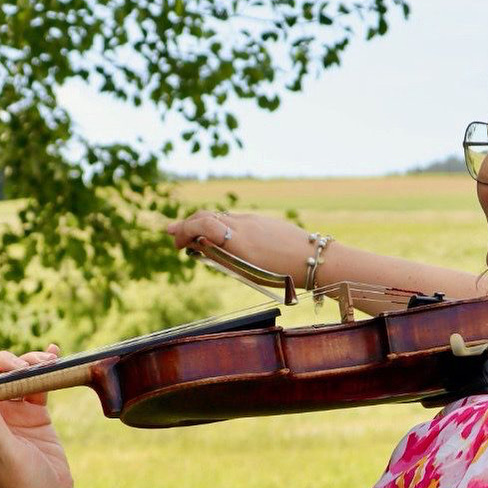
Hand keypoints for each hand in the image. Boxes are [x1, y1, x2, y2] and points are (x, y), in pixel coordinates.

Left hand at [0, 348, 74, 487]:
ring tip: (44, 361)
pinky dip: (44, 369)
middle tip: (20, 365)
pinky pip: (37, 384)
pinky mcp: (35, 412)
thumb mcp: (7, 457)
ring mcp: (13, 413)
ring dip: (26, 363)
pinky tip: (53, 354)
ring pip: (13, 376)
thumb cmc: (23, 487)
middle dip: (1, 364)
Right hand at [165, 210, 313, 284]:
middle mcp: (241, 224)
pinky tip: (218, 237)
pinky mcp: (262, 221)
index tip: (176, 243)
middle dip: (187, 225)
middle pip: (206, 216)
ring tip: (191, 236)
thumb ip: (220, 256)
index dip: (183, 231)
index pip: (200, 224)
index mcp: (236, 239)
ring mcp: (252, 220)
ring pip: (220, 216)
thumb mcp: (245, 270)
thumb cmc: (280, 272)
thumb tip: (197, 245)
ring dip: (202, 224)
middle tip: (174, 236)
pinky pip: (234, 219)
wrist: (313, 259)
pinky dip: (219, 226)